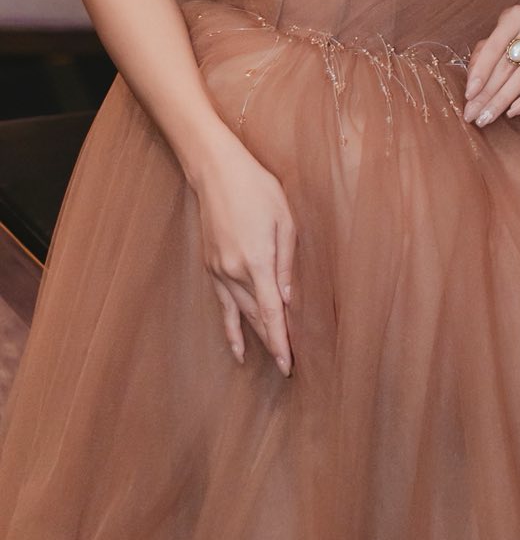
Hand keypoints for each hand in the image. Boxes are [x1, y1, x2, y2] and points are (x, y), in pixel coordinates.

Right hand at [191, 135, 296, 375]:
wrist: (217, 173)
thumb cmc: (258, 189)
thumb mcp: (285, 219)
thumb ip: (287, 263)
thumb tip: (288, 301)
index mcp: (257, 261)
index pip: (270, 313)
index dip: (279, 341)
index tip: (288, 365)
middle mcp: (234, 272)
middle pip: (255, 318)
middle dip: (273, 342)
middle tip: (289, 367)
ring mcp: (218, 271)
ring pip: (239, 314)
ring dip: (255, 338)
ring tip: (270, 360)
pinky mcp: (210, 266)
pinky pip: (223, 304)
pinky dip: (230, 327)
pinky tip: (236, 346)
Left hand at [463, 5, 519, 126]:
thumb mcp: (502, 37)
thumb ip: (484, 54)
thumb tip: (472, 82)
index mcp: (515, 16)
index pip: (493, 46)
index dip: (480, 72)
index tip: (469, 95)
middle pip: (507, 65)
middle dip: (487, 93)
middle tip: (473, 114)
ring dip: (503, 101)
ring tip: (487, 117)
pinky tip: (512, 111)